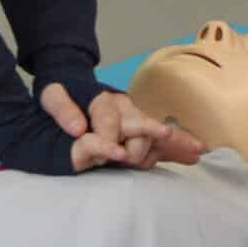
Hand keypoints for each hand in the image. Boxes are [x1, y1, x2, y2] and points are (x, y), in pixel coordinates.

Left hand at [40, 84, 205, 172]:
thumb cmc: (60, 94)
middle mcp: (124, 108)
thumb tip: (78, 128)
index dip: (106, 135)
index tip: (108, 151)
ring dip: (174, 142)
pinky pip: (161, 142)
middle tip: (126, 159)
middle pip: (138, 126)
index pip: (107, 117)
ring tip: (196, 150)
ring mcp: (135, 120)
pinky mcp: (139, 132)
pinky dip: (178, 147)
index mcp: (102, 99)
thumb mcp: (50, 95)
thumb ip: (61, 108)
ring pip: (156, 133)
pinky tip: (197, 153)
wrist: (70, 87)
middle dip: (134, 145)